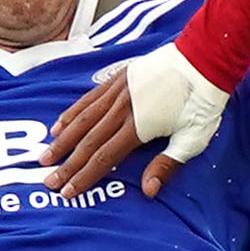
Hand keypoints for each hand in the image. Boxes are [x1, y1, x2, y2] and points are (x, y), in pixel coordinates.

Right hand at [44, 41, 228, 196]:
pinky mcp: (118, 78)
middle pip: (88, 142)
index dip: (83, 177)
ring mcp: (118, 92)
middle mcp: (122, 109)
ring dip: (63, 140)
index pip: (104, 158)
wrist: (204, 59)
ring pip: (83, 119)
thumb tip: (147, 191)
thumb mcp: (192, 139)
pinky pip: (88, 99)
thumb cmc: (202, 102)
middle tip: (48, 181)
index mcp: (139, 127)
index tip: (67, 191)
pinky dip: (72, 113)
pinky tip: (60, 123)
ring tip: (46, 155)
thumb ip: (167, 165)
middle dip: (67, 164)